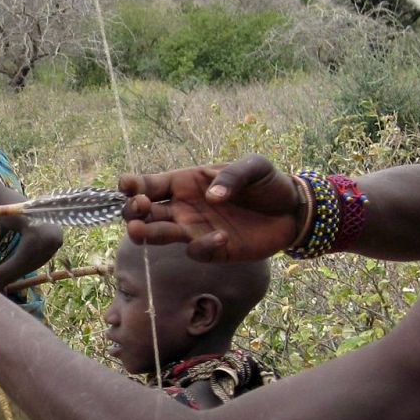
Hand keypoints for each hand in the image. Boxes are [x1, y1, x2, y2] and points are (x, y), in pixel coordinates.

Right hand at [119, 154, 303, 262]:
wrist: (292, 212)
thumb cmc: (268, 183)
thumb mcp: (255, 167)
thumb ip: (233, 176)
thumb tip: (212, 196)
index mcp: (185, 182)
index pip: (150, 184)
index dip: (133, 185)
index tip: (127, 186)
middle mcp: (182, 207)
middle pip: (145, 212)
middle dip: (133, 211)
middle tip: (138, 208)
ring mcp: (194, 230)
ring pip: (159, 234)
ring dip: (146, 234)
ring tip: (138, 232)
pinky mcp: (211, 250)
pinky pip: (196, 251)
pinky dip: (203, 245)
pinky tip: (221, 236)